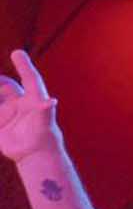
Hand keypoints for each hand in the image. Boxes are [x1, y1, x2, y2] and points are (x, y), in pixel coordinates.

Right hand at [0, 50, 62, 164]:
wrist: (34, 155)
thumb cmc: (44, 138)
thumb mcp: (44, 124)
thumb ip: (45, 112)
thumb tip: (51, 102)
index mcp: (32, 99)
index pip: (29, 78)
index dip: (24, 66)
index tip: (17, 53)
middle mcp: (19, 103)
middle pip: (5, 86)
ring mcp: (7, 112)